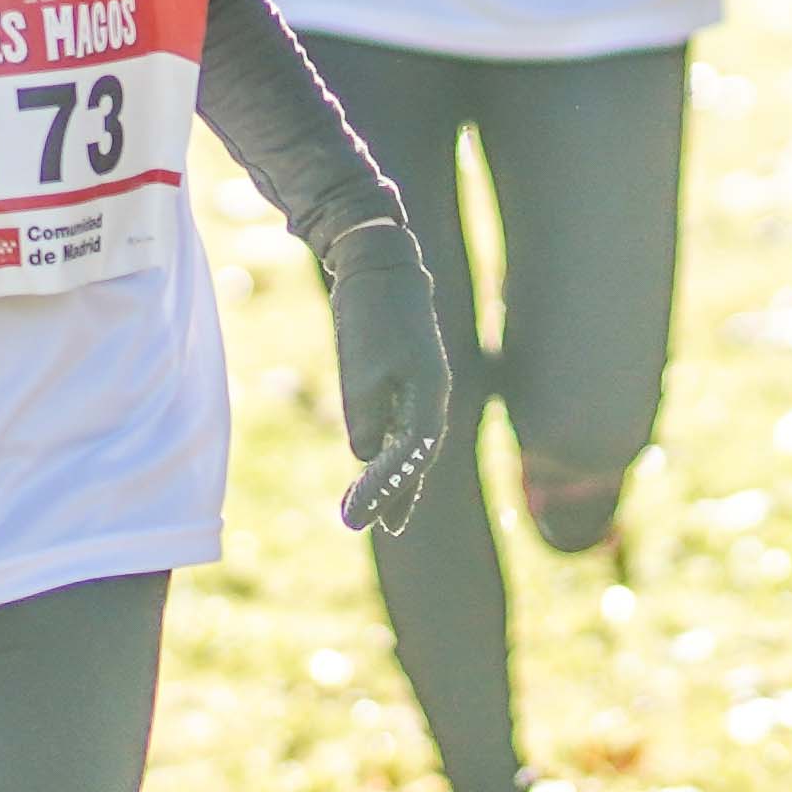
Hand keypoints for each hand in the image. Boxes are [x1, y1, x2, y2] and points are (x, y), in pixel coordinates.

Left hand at [319, 219, 454, 536]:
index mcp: (429, 396)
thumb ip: (365, 418)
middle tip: (375, 528)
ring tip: (385, 516)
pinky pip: (404, 426)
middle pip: (419, 459)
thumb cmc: (369, 314)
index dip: (385, 490)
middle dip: (396, 495)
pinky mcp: (409, 376)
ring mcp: (423, 386)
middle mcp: (433, 396)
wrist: (378, 263)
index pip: (410, 458)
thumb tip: (365, 455)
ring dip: (397, 479)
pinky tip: (380, 466)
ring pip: (413, 446)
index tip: (358, 518)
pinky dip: (393, 452)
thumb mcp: (360, 370)